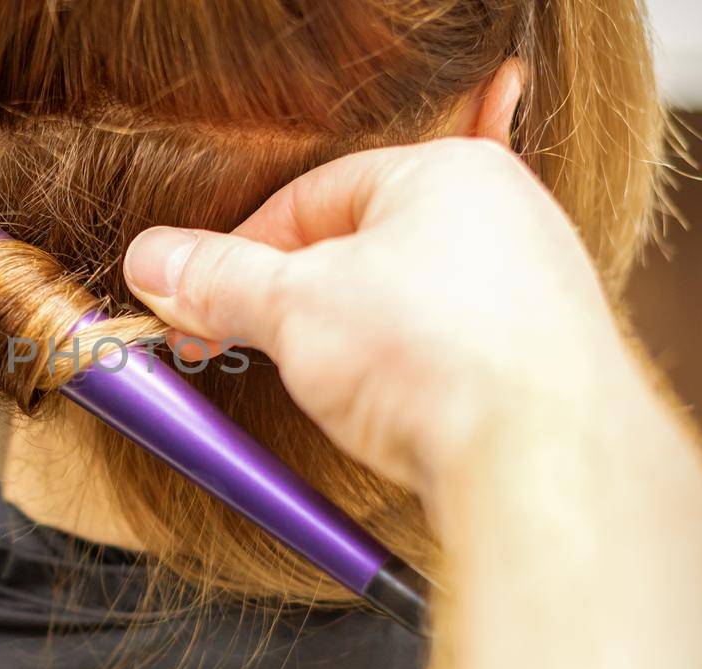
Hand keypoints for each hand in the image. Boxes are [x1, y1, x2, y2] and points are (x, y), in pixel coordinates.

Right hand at [123, 138, 635, 492]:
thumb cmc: (440, 356)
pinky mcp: (541, 362)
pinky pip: (444, 353)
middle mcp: (502, 219)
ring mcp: (530, 291)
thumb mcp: (294, 306)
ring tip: (309, 386)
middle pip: (355, 249)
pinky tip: (378, 413)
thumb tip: (156, 260)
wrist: (545, 461)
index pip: (310, 195)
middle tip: (232, 341)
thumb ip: (216, 278)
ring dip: (339, 345)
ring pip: (399, 305)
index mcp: (446, 174)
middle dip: (286, 302)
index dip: (238, 250)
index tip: (193, 296)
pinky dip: (398, 378)